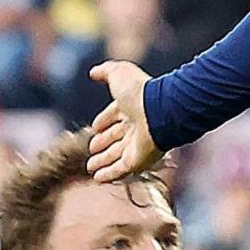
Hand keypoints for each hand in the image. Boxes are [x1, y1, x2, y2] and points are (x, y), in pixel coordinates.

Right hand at [85, 62, 160, 181]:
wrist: (159, 110)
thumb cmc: (139, 91)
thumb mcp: (119, 73)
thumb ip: (105, 71)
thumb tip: (93, 72)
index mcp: (132, 108)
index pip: (115, 117)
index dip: (104, 122)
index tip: (95, 128)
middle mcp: (136, 127)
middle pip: (116, 138)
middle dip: (103, 144)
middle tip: (92, 149)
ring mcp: (138, 145)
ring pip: (117, 156)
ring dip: (103, 161)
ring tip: (90, 167)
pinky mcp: (138, 161)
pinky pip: (121, 170)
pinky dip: (109, 174)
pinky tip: (97, 178)